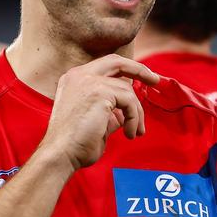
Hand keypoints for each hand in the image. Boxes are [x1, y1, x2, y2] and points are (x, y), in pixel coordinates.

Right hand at [40, 54, 159, 172]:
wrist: (60, 155)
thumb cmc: (76, 143)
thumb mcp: (97, 119)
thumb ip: (111, 109)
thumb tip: (127, 109)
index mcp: (75, 79)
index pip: (107, 65)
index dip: (128, 69)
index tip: (145, 77)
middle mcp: (79, 75)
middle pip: (118, 62)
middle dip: (140, 70)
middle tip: (155, 80)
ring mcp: (88, 81)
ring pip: (128, 90)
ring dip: (137, 113)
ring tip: (135, 131)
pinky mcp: (99, 91)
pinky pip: (129, 101)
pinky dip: (134, 118)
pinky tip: (129, 133)